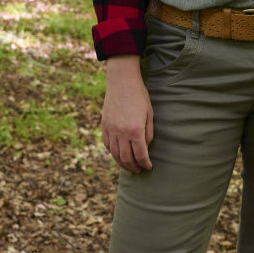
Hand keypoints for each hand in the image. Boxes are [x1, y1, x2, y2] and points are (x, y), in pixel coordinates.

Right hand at [101, 56, 153, 173]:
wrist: (121, 81)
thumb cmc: (139, 96)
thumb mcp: (149, 114)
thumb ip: (148, 133)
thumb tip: (145, 148)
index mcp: (136, 130)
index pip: (141, 155)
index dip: (145, 164)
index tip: (149, 167)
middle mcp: (122, 133)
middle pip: (127, 158)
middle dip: (134, 167)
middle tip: (139, 171)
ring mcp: (111, 130)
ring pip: (115, 154)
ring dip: (123, 164)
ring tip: (129, 168)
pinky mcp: (104, 126)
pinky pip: (107, 145)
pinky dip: (113, 153)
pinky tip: (118, 156)